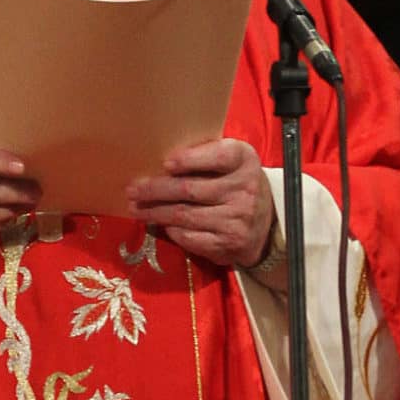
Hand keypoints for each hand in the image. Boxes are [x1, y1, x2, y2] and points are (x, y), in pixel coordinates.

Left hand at [125, 138, 273, 271]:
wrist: (267, 225)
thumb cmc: (238, 185)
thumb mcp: (234, 163)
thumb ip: (208, 155)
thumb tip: (161, 157)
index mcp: (244, 162)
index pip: (219, 157)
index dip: (191, 159)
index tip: (166, 163)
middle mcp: (244, 190)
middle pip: (190, 189)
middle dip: (156, 190)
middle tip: (132, 190)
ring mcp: (236, 219)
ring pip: (185, 215)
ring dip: (155, 212)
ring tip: (136, 208)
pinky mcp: (227, 244)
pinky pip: (191, 238)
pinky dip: (171, 231)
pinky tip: (158, 225)